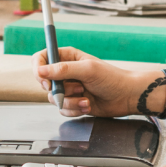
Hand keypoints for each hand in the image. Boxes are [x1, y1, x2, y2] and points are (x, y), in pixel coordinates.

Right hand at [33, 47, 155, 117]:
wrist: (126, 97)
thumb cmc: (112, 78)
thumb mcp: (88, 70)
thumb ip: (63, 70)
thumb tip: (41, 71)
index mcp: (68, 57)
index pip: (42, 59)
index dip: (39, 69)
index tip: (45, 80)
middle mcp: (66, 72)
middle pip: (45, 82)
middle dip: (59, 89)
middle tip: (75, 88)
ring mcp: (69, 88)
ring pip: (54, 98)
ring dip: (70, 101)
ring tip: (86, 98)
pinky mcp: (73, 102)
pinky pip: (62, 109)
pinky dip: (74, 109)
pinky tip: (87, 105)